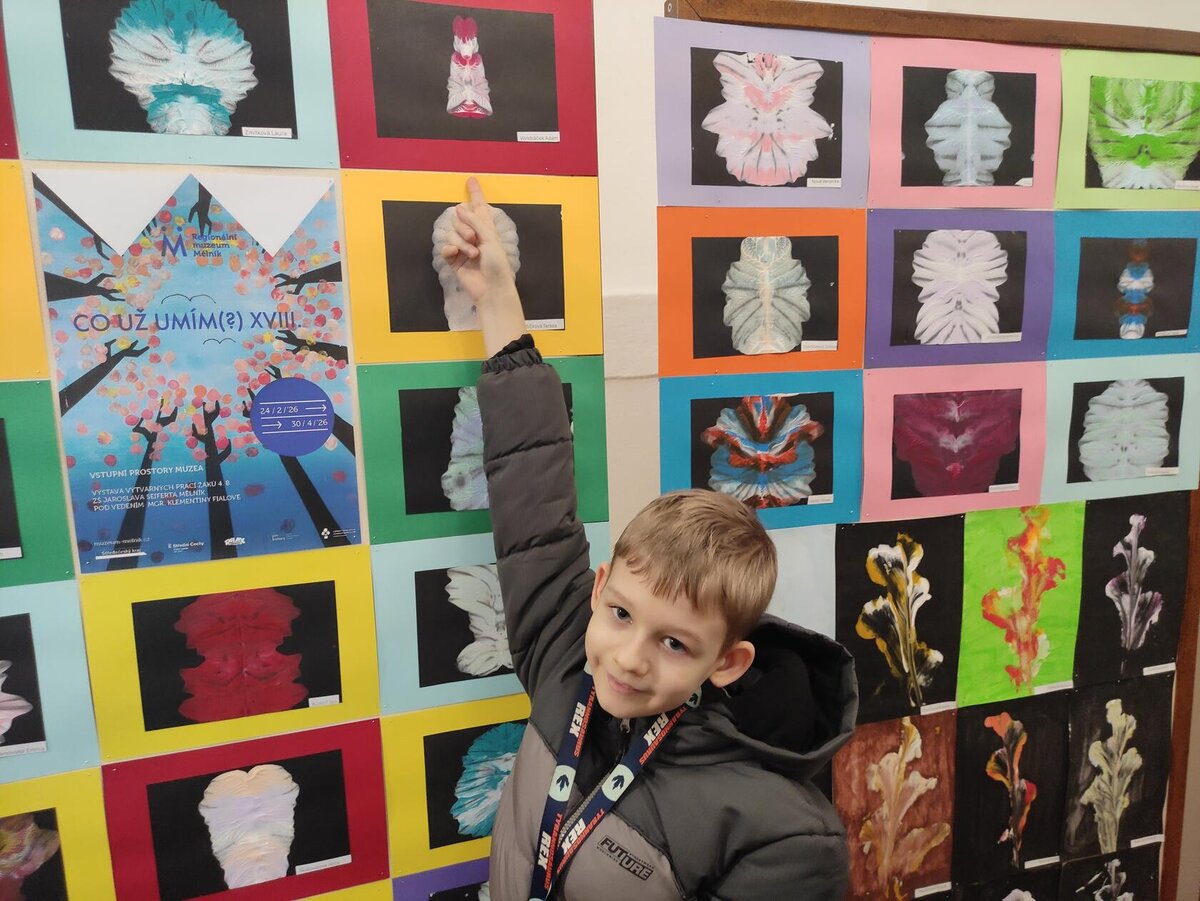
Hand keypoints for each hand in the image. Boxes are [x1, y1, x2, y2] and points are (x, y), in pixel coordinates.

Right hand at [439, 177, 517, 306]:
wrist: (492, 288)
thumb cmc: (497, 264)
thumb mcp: (490, 238)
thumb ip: (474, 221)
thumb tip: (459, 207)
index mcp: (487, 229)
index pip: (480, 207)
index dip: (476, 194)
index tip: (472, 180)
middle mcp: (474, 236)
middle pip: (459, 219)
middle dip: (464, 227)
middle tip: (474, 238)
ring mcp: (463, 248)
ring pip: (452, 233)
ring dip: (461, 242)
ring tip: (473, 253)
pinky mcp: (454, 260)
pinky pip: (445, 247)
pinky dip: (450, 249)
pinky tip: (455, 254)